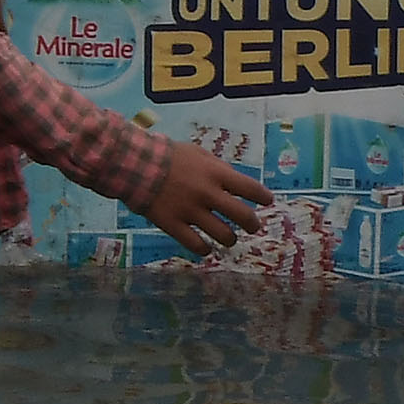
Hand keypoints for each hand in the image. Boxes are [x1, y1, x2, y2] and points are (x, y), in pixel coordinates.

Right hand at [138, 145, 272, 255]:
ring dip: (231, 239)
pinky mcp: (174, 225)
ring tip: (229, 238)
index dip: (263, 197)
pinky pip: (196, 245)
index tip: (267, 201)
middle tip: (253, 226)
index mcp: (216, 174)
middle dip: (253, 224)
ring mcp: (191, 211)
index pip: (251, 188)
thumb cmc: (170, 156)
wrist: (136, 165)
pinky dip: (205, 249)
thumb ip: (219, 168)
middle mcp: (208, 194)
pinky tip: (207, 247)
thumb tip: (236, 183)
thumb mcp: (199, 154)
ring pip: (224, 235)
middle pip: (243, 216)